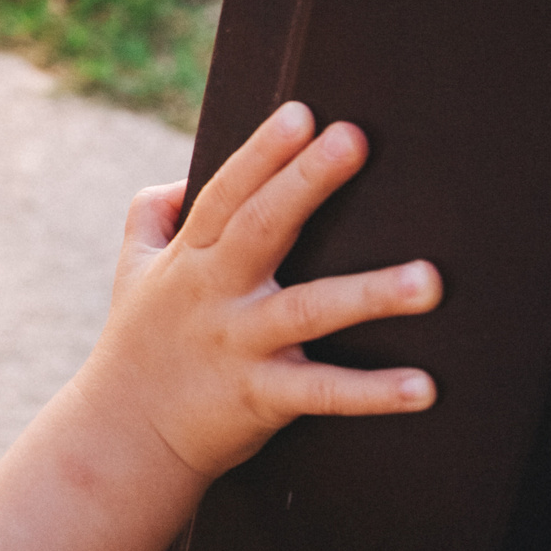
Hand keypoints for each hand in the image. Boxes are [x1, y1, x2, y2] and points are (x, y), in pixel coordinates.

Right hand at [96, 101, 439, 479]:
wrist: (121, 437)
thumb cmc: (138, 346)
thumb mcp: (131, 271)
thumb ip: (152, 216)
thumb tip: (184, 178)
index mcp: (190, 257)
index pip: (226, 193)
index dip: (261, 152)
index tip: (302, 113)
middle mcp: (214, 293)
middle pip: (260, 228)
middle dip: (305, 182)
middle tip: (354, 140)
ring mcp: (239, 345)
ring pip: (307, 312)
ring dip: (369, 294)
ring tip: (430, 280)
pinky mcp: (260, 398)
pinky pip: (322, 393)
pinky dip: (373, 393)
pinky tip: (425, 386)